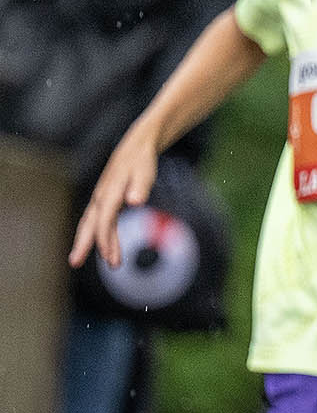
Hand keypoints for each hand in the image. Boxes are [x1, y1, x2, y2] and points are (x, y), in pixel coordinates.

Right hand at [69, 125, 159, 267]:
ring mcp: (102, 200)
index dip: (105, 240)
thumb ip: (140, 187)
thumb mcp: (145, 173)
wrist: (136, 149)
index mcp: (109, 193)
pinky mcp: (107, 202)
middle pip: (89, 225)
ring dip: (98, 245)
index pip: (104, 221)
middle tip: (75, 263)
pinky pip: (102, 223)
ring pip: (94, 225)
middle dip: (83, 244)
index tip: (110, 257)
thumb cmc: (141, 162)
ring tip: (110, 264)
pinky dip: (105, 236)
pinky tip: (109, 249)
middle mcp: (102, 197)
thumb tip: (136, 200)